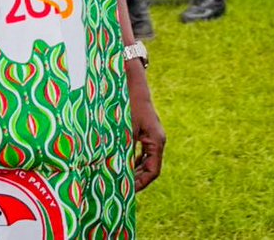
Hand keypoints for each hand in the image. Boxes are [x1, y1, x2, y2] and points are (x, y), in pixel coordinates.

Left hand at [128, 72, 164, 191]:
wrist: (132, 83)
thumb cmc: (129, 105)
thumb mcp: (125, 130)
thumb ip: (123, 151)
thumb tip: (116, 170)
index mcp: (156, 141)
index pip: (153, 171)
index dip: (141, 184)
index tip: (128, 191)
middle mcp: (157, 140)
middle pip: (150, 167)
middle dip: (137, 178)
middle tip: (122, 188)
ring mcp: (152, 135)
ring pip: (146, 159)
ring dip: (134, 169)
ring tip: (120, 178)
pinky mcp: (145, 130)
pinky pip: (142, 150)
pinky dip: (132, 158)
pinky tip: (120, 162)